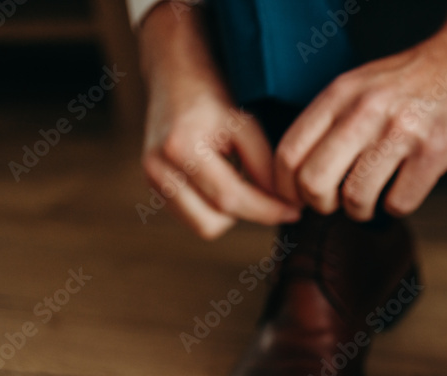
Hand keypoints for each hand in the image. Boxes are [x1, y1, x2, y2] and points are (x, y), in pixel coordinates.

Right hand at [137, 4, 298, 238]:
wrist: (175, 79)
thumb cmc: (215, 99)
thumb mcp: (246, 126)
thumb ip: (264, 167)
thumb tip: (284, 206)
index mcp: (181, 149)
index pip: (230, 198)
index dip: (267, 210)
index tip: (295, 212)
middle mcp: (158, 169)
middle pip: (214, 221)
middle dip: (248, 213)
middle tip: (272, 197)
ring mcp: (151, 181)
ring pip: (204, 226)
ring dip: (230, 213)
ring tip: (243, 182)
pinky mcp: (153, 189)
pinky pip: (193, 219)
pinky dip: (215, 209)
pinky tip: (225, 183)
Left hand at [274, 0, 446, 220]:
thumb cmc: (415, 79)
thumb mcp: (361, 85)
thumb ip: (332, 121)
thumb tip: (301, 174)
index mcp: (340, 94)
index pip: (289, 153)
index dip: (285, 189)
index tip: (298, 200)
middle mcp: (365, 111)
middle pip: (314, 182)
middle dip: (321, 206)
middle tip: (336, 204)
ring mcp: (400, 132)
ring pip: (355, 198)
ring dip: (361, 211)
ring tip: (372, 200)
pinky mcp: (433, 152)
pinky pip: (399, 202)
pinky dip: (397, 206)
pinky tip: (404, 189)